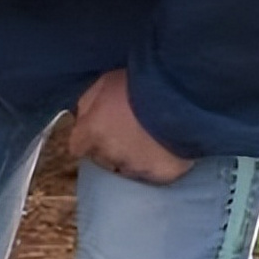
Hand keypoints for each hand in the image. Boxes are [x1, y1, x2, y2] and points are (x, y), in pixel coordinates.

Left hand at [68, 69, 192, 184]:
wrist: (181, 96)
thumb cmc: (141, 83)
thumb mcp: (105, 82)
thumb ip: (88, 104)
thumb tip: (82, 116)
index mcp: (93, 133)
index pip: (77, 147)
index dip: (87, 139)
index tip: (97, 131)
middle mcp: (110, 155)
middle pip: (102, 158)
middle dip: (110, 147)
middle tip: (129, 129)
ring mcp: (136, 168)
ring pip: (128, 167)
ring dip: (134, 156)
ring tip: (150, 138)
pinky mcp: (161, 176)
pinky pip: (154, 173)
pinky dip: (158, 163)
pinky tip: (167, 149)